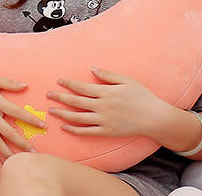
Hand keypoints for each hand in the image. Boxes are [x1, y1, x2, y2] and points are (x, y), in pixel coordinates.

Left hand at [46, 68, 168, 138]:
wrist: (153, 117)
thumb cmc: (141, 96)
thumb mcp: (126, 80)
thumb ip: (108, 75)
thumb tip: (93, 68)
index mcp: (106, 92)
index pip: (82, 87)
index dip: (69, 84)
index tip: (59, 80)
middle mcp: (102, 106)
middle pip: (76, 102)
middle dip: (61, 98)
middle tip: (48, 95)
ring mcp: (104, 120)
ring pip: (78, 118)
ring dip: (63, 114)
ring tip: (52, 111)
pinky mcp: (107, 132)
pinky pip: (87, 132)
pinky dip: (75, 130)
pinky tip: (65, 127)